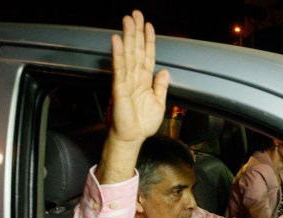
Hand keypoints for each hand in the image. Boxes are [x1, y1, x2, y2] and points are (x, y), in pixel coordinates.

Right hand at [97, 10, 170, 183]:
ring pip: (128, 55)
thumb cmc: (143, 123)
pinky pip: (119, 69)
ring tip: (128, 20)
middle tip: (135, 14)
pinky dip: (118, 55)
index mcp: (145, 80)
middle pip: (136, 50)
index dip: (148, 40)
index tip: (149, 25)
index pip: (147, 55)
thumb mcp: (159, 103)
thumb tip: (165, 71)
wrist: (133, 137)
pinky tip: (117, 41)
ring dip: (128, 37)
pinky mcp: (119, 88)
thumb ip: (161, 86)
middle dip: (137, 31)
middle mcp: (135, 77)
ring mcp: (126, 81)